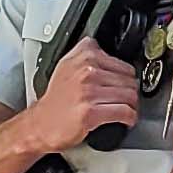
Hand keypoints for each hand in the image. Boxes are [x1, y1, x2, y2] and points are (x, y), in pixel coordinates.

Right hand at [23, 39, 141, 152]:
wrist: (40, 124)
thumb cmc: (56, 100)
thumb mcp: (66, 66)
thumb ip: (85, 52)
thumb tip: (103, 48)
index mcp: (83, 57)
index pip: (124, 65)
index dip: (126, 78)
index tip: (124, 85)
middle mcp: (86, 71)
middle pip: (130, 81)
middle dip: (131, 93)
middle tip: (125, 101)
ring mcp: (88, 91)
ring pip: (130, 96)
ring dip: (132, 107)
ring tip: (125, 110)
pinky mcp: (91, 111)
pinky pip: (124, 112)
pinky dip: (130, 118)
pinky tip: (125, 120)